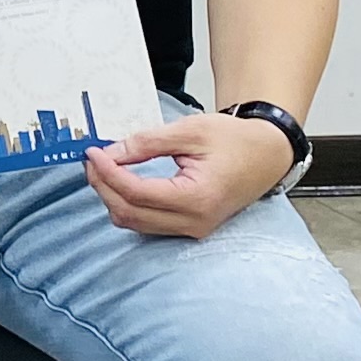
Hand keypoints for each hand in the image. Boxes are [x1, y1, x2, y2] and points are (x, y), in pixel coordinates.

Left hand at [86, 112, 295, 240]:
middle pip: (129, 214)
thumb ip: (147, 143)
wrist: (267, 154)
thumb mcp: (190, 131)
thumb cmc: (237, 141)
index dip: (108, 173)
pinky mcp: (190, 227)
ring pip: (135, 223)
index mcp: (197, 198)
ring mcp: (193, 229)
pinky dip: (128, 204)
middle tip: (93, 159)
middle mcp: (195, 222)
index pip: (136, 193)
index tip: (93, 153)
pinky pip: (148, 224)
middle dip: (103, 186)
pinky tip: (122, 182)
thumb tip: (111, 152)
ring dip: (113, 197)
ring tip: (104, 168)